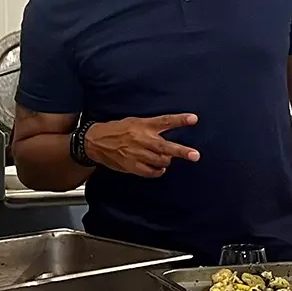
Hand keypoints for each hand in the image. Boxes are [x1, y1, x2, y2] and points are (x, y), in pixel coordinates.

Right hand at [85, 114, 200, 177]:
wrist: (96, 141)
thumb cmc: (118, 130)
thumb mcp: (135, 122)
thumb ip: (152, 126)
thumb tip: (171, 128)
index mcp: (143, 125)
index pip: (165, 121)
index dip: (180, 120)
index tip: (194, 119)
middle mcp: (141, 139)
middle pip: (165, 146)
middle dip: (181, 151)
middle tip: (195, 155)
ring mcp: (136, 154)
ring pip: (160, 161)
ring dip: (167, 161)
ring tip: (166, 159)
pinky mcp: (131, 165)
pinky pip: (150, 172)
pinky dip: (157, 171)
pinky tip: (159, 169)